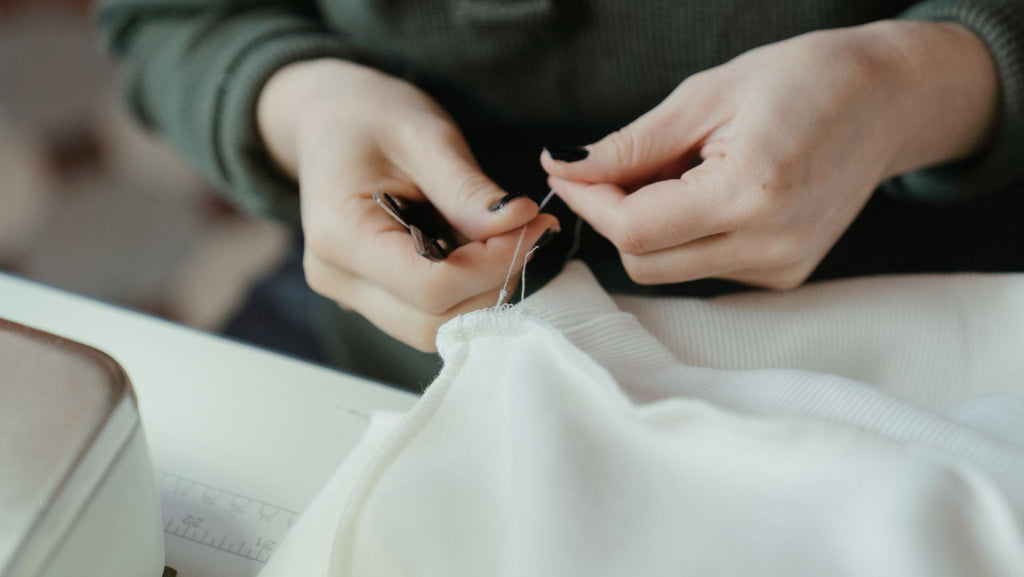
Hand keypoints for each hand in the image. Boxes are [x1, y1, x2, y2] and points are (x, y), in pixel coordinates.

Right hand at [258, 59, 557, 350]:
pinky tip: (477, 247)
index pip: (431, 285)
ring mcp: (349, 293)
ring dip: (483, 291)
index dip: (494, 264)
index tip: (534, 225)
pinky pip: (426, 314)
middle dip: (493, 283)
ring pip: (433, 328)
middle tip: (529, 231)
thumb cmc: (372, 116)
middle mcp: (337, 277)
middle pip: (433, 321)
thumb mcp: (426, 136)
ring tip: (506, 237)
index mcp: (341, 235)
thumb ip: (469, 190)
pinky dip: (465, 290)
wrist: (331, 119)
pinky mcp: (369, 297)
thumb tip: (521, 223)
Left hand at [543, 20, 997, 288]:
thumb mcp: (706, 96)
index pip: (635, 230)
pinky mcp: (783, 276)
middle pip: (643, 262)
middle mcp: (770, 246)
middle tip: (621, 164)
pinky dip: (683, 234)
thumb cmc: (802, 80)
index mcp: (751, 194)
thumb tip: (564, 169)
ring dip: (648, 225)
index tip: (568, 171)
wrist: (885, 101)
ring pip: (667, 270)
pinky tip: (708, 191)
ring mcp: (780, 269)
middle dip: (614, 215)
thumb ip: (631, 145)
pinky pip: (700, 267)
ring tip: (681, 169)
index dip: (589, 202)